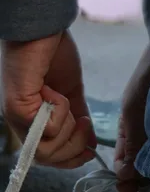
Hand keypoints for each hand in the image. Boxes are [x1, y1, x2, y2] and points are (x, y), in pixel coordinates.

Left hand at [1, 31, 95, 168]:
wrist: (43, 31)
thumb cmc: (52, 58)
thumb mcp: (71, 95)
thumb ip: (78, 119)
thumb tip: (91, 143)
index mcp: (33, 124)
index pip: (48, 158)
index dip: (70, 160)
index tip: (89, 151)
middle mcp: (20, 125)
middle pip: (47, 160)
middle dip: (73, 146)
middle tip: (82, 122)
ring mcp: (16, 118)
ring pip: (46, 151)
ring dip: (67, 129)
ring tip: (67, 104)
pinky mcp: (17, 108)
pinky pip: (47, 128)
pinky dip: (60, 111)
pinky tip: (53, 91)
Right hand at [114, 46, 149, 191]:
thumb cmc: (145, 86)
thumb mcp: (131, 116)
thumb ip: (130, 145)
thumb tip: (124, 175)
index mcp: (127, 133)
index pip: (122, 161)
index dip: (123, 177)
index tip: (129, 188)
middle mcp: (142, 138)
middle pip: (138, 164)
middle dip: (138, 178)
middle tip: (142, 189)